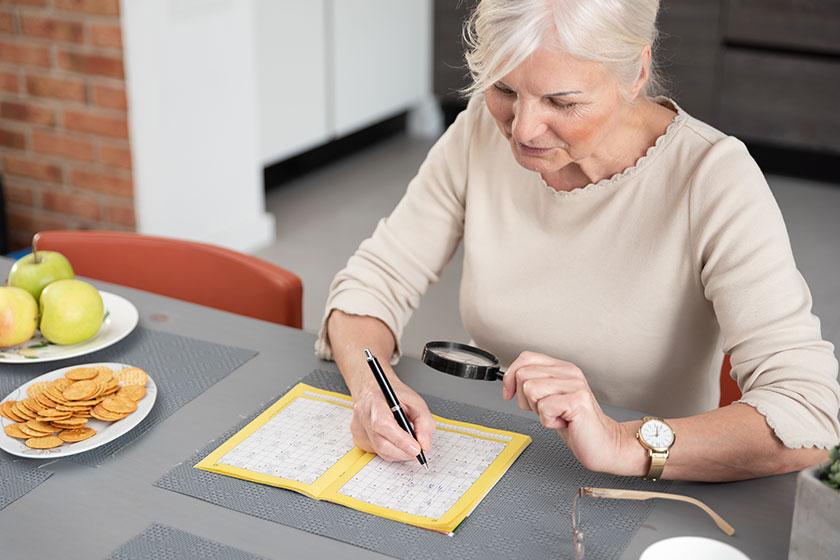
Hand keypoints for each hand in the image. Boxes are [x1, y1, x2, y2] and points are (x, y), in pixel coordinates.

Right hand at [350, 376, 435, 461]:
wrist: (376, 391)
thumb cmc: (395, 395)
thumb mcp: (416, 402)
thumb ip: (424, 422)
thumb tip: (424, 444)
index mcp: (375, 401)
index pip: (384, 424)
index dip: (401, 440)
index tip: (417, 448)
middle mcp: (363, 415)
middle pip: (381, 442)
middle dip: (403, 451)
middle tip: (418, 451)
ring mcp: (358, 428)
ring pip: (380, 451)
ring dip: (399, 453)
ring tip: (410, 446)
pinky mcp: (359, 439)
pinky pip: (377, 452)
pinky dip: (391, 452)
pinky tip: (397, 443)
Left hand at [502, 351, 631, 473]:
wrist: (602, 443)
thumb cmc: (575, 424)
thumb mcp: (549, 399)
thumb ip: (534, 384)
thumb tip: (509, 379)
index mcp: (561, 368)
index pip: (526, 358)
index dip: (510, 376)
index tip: (509, 393)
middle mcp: (569, 372)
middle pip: (523, 375)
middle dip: (525, 399)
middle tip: (545, 410)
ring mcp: (575, 385)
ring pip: (531, 389)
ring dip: (538, 410)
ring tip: (556, 415)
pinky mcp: (577, 400)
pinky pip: (544, 407)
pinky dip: (548, 421)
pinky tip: (563, 422)